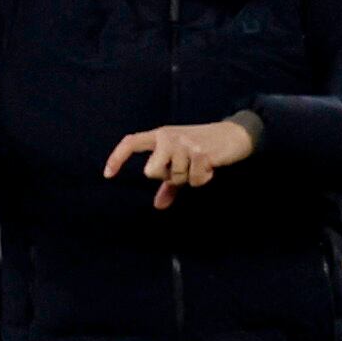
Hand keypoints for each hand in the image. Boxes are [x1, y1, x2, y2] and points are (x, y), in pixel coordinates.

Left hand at [102, 121, 254, 208]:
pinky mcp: (200, 152)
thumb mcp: (182, 160)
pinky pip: (193, 180)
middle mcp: (168, 136)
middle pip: (151, 171)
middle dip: (167, 177)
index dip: (117, 157)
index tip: (108, 175)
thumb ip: (168, 183)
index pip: (131, 142)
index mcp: (160, 135)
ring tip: (201, 165)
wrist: (233, 134)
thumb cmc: (204, 147)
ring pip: (176, 178)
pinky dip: (203, 179)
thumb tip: (159, 205)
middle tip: (184, 169)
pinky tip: (210, 167)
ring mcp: (184, 143)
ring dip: (190, 178)